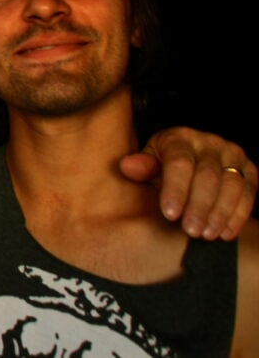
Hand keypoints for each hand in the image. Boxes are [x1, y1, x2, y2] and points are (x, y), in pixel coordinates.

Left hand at [120, 126, 256, 239]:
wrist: (191, 159)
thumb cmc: (163, 165)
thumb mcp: (149, 163)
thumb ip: (142, 167)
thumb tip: (126, 166)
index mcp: (180, 138)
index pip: (179, 164)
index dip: (175, 190)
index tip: (169, 215)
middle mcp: (209, 143)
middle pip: (208, 177)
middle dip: (199, 207)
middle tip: (191, 231)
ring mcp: (232, 154)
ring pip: (232, 185)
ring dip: (220, 213)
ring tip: (207, 235)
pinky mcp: (249, 169)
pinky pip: (249, 193)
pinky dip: (239, 215)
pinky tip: (226, 233)